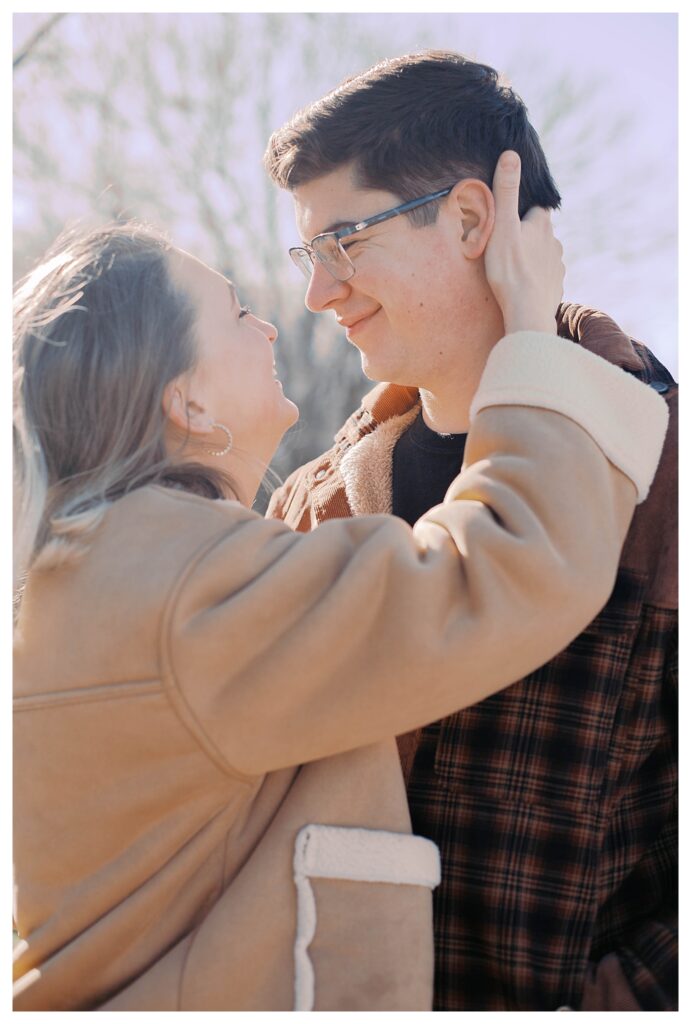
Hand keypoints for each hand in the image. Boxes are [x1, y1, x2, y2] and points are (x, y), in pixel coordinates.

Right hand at [484, 150, 563, 334]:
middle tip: (505, 246)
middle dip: (526, 236)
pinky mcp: (556, 288)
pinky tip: (523, 286)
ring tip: (512, 268)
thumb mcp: (502, 226)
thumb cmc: (510, 270)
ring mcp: (557, 267)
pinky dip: (535, 279)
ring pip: (544, 255)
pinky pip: (545, 278)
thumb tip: (511, 153)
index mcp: (542, 226)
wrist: (527, 313)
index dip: (522, 213)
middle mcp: (555, 243)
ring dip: (531, 258)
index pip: (535, 210)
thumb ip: (506, 191)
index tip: (508, 221)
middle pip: (540, 233)